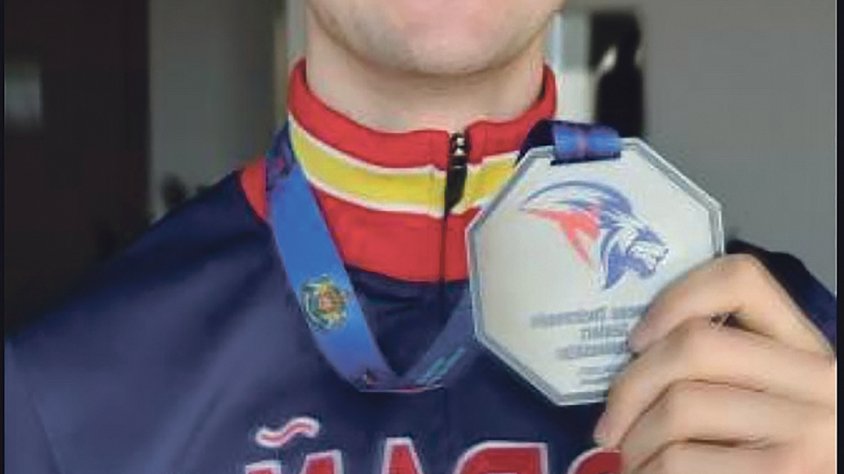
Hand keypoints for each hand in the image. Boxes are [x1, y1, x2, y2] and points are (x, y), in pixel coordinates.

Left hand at [594, 254, 835, 473]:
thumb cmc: (764, 453)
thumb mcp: (763, 399)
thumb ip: (719, 366)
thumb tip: (634, 351)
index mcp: (806, 347)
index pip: (742, 280)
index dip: (675, 298)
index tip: (634, 340)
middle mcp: (817, 379)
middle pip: (695, 344)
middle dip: (630, 387)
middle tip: (608, 424)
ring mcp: (806, 429)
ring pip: (681, 405)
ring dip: (635, 440)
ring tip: (630, 457)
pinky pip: (680, 460)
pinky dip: (647, 472)